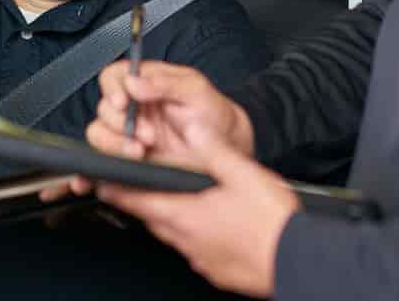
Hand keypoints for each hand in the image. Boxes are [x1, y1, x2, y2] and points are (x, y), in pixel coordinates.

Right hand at [39, 60, 253, 201]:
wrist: (226, 149)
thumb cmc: (213, 114)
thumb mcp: (196, 90)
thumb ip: (165, 83)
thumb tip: (133, 82)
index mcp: (146, 83)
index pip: (113, 77)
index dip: (113, 89)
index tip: (124, 103)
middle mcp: (133, 107)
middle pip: (104, 109)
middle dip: (121, 123)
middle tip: (146, 134)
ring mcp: (128, 134)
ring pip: (99, 134)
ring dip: (115, 144)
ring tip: (141, 151)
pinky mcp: (128, 159)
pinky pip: (102, 160)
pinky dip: (98, 166)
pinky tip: (109, 170)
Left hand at [96, 121, 298, 297]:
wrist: (298, 262)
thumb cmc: (272, 223)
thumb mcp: (243, 173)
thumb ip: (213, 149)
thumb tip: (193, 128)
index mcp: (185, 214)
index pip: (135, 200)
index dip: (115, 189)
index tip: (100, 181)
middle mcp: (186, 240)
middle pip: (152, 217)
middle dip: (144, 199)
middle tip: (140, 184)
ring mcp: (200, 258)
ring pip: (173, 233)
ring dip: (171, 215)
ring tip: (179, 199)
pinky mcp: (216, 269)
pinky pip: (194, 248)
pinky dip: (194, 232)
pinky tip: (211, 223)